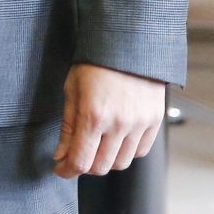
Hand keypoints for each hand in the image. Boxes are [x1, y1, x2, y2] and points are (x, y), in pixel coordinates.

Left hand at [53, 63, 165, 177]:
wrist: (128, 43)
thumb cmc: (94, 62)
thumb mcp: (72, 89)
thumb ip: (68, 126)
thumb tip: (61, 155)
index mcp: (93, 115)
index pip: (80, 161)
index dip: (67, 170)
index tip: (60, 169)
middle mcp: (118, 124)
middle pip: (101, 167)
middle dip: (84, 166)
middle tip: (75, 155)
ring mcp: (139, 124)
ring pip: (122, 163)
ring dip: (105, 161)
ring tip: (95, 145)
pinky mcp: (154, 122)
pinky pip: (140, 151)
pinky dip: (125, 152)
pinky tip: (115, 139)